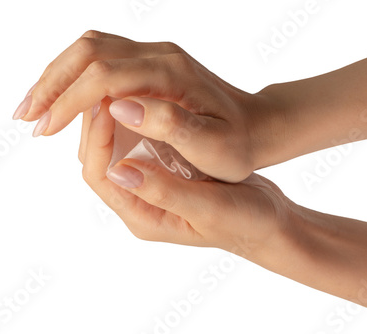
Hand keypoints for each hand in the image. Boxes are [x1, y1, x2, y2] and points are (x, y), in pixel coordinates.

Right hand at [15, 30, 280, 181]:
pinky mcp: (150, 62)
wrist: (258, 126)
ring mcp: (153, 54)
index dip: (67, 101)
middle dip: (50, 84)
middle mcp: (158, 54)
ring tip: (34, 108)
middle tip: (25, 116)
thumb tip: (117, 106)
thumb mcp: (213, 146)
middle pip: (87, 51)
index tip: (43, 130)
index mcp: (170, 73)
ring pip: (89, 48)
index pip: (102, 76)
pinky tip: (62, 98)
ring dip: (56, 76)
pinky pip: (100, 57)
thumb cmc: (237, 144)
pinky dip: (73, 75)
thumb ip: (170, 125)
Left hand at [79, 97, 291, 253]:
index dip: (97, 138)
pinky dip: (134, 123)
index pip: (100, 175)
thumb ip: (164, 192)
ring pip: (116, 149)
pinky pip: (137, 145)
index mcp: (143, 217)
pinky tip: (143, 101)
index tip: (108, 103)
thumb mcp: (209, 208)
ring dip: (113, 121)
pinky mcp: (163, 174)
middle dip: (98, 125)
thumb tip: (118, 171)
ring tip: (121, 88)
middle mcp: (139, 204)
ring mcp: (150, 188)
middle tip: (109, 88)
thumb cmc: (245, 220)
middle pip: (100, 160)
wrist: (269, 221)